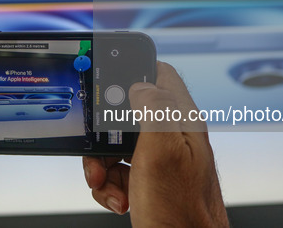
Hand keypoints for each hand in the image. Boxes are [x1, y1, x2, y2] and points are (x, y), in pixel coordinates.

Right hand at [83, 62, 228, 226]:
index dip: (133, 72)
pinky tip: (118, 197)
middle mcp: (172, 135)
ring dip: (102, 165)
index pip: (160, 75)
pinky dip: (109, 184)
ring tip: (106, 184)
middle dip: (105, 133)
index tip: (108, 84)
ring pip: (117, 144)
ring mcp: (159, 157)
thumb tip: (142, 83)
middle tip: (102, 152)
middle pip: (127, 113)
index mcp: (180, 121)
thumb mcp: (163, 151)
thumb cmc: (180, 210)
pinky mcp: (148, 177)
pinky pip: (118, 169)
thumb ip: (154, 110)